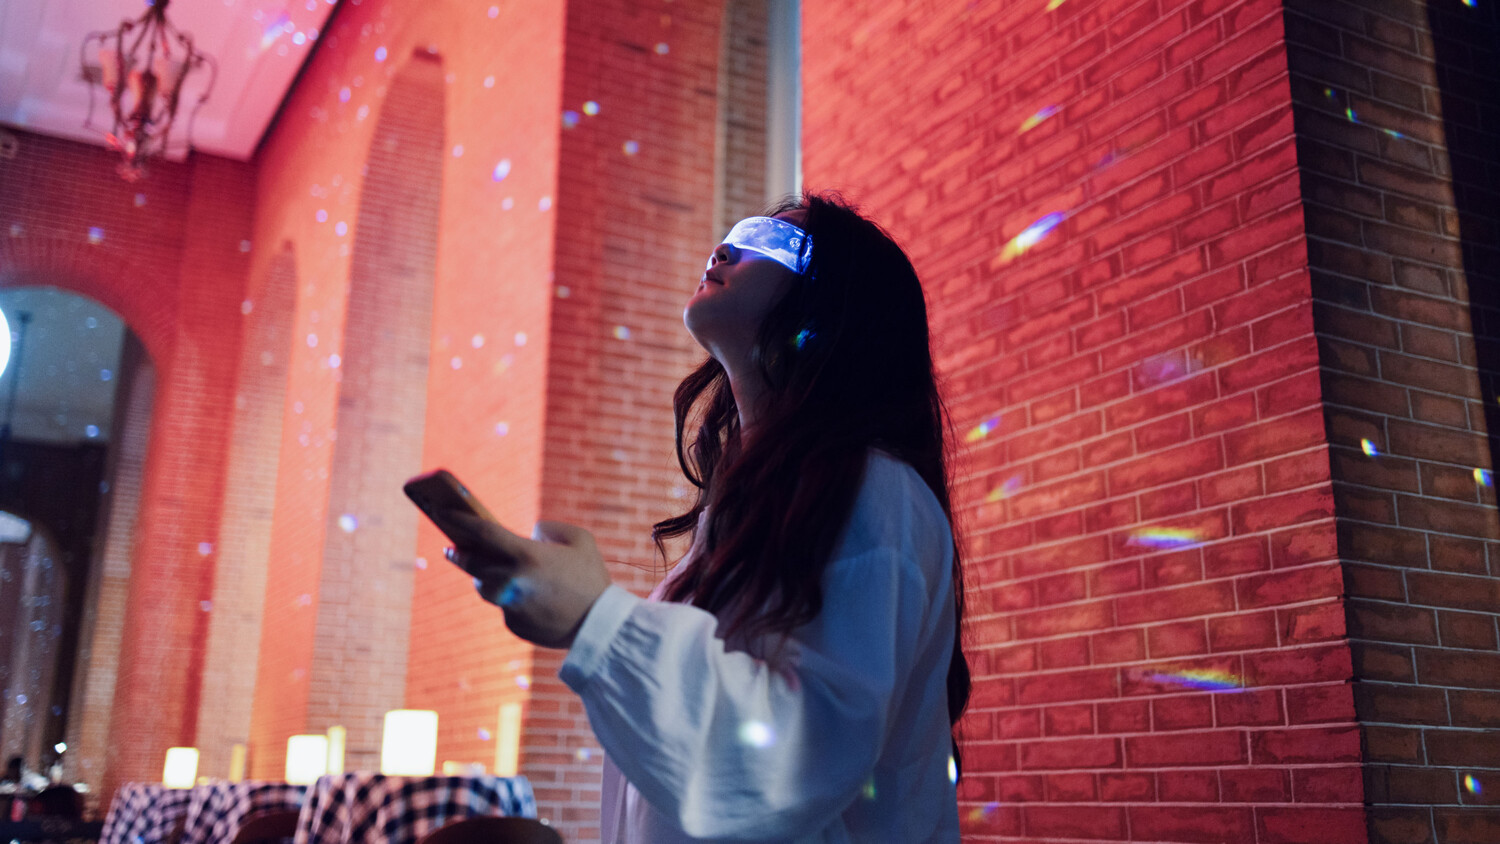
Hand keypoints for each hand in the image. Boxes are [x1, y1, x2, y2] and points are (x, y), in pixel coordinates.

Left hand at [441, 511, 612, 648]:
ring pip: (484, 586)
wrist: (599, 625)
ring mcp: (509, 605)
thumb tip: (530, 534)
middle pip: (472, 562)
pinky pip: (504, 606)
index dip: (459, 520)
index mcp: (526, 555)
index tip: (442, 512)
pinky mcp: (513, 625)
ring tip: (488, 570)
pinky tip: (527, 597)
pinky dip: (511, 599)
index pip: (481, 532)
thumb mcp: (580, 540)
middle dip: (458, 553)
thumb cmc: (592, 578)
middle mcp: (511, 580)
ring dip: (483, 575)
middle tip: (451, 548)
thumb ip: (548, 529)